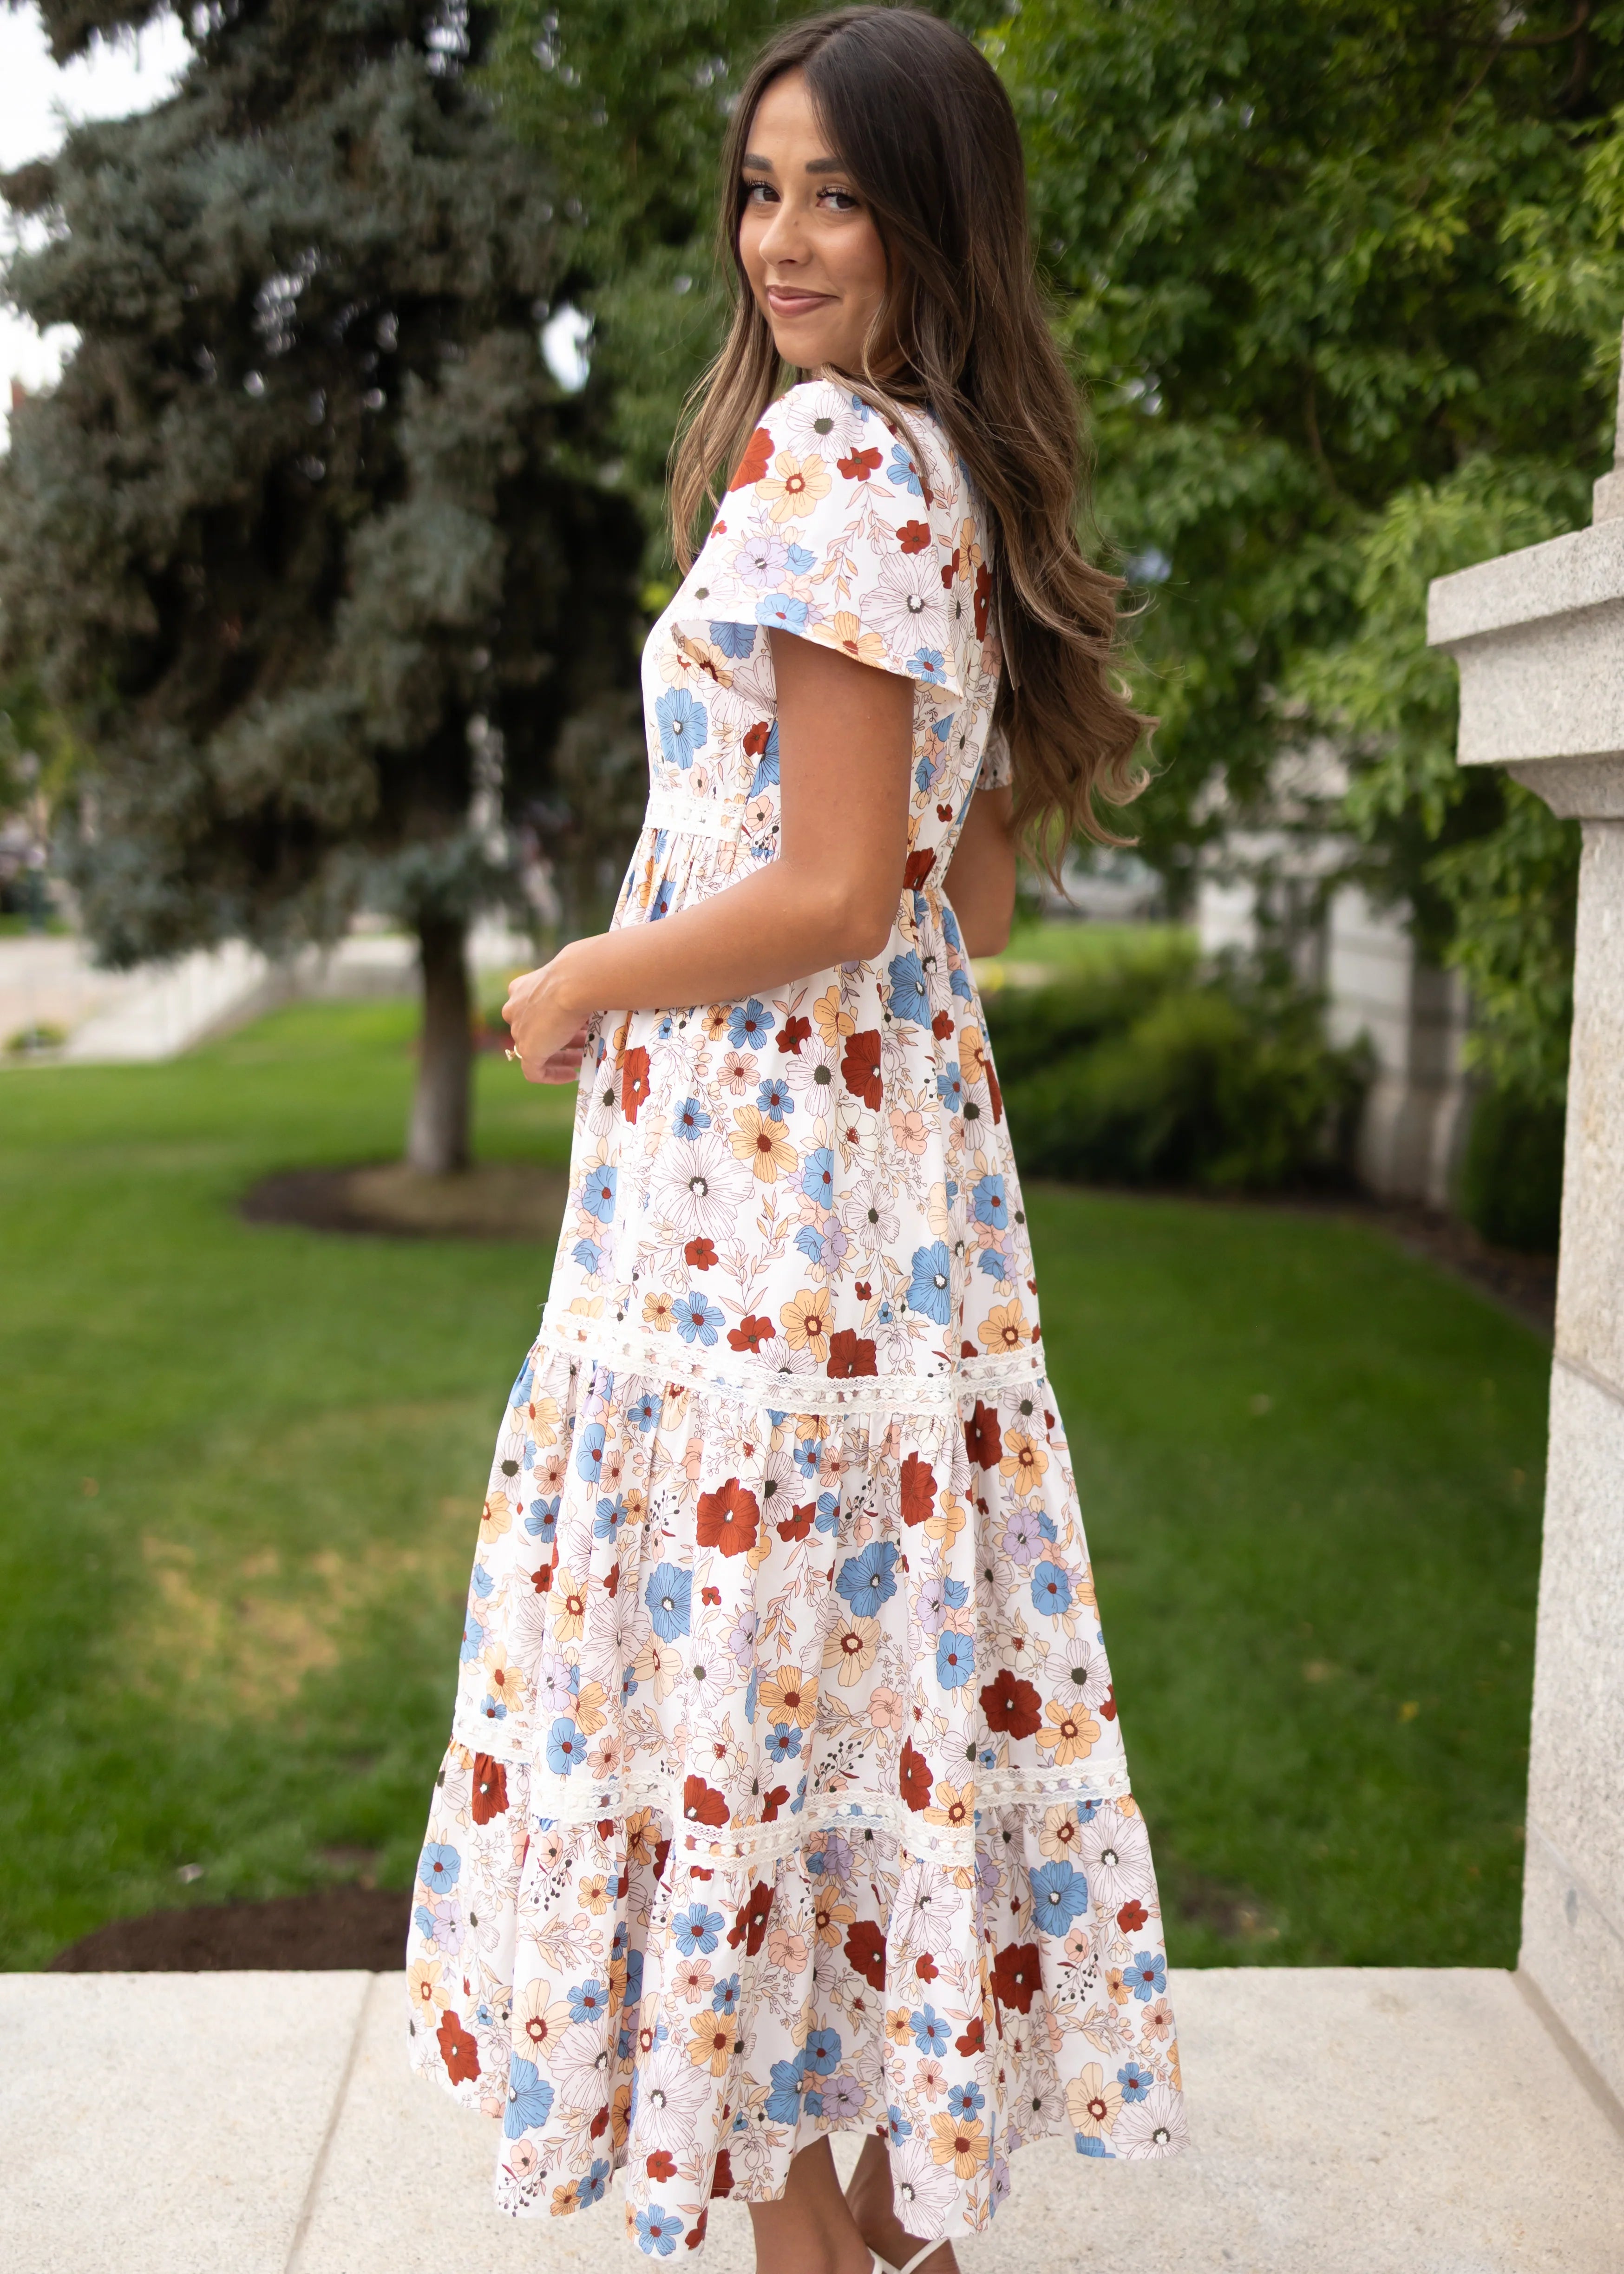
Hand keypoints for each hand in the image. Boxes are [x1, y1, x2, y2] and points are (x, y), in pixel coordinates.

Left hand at [502, 949, 591, 1082]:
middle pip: (535, 1030)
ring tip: (582, 1059)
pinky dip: (552, 1075)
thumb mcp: (575, 980)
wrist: (576, 983)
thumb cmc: (581, 975)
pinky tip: (570, 1075)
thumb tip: (597, 989)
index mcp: (521, 989)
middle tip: (583, 1043)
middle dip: (559, 1037)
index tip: (573, 1026)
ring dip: (560, 1056)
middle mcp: (515, 1009)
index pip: (532, 1009)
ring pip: (536, 1049)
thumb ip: (576, 988)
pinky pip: (534, 1072)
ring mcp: (519, 1031)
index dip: (553, 1019)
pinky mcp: (527, 1050)